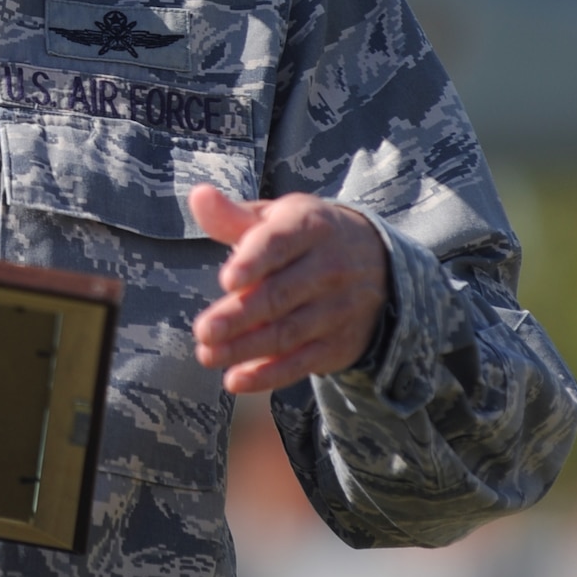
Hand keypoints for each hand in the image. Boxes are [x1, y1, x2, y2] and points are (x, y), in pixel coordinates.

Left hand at [189, 186, 388, 393]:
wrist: (378, 263)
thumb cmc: (305, 235)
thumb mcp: (277, 217)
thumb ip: (233, 215)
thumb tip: (198, 195)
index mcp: (310, 227)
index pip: (279, 244)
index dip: (254, 262)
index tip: (227, 279)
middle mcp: (329, 268)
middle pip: (279, 295)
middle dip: (240, 315)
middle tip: (203, 330)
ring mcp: (336, 308)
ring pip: (287, 332)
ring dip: (245, 347)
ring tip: (207, 354)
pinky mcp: (337, 343)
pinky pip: (301, 362)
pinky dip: (269, 375)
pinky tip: (235, 380)